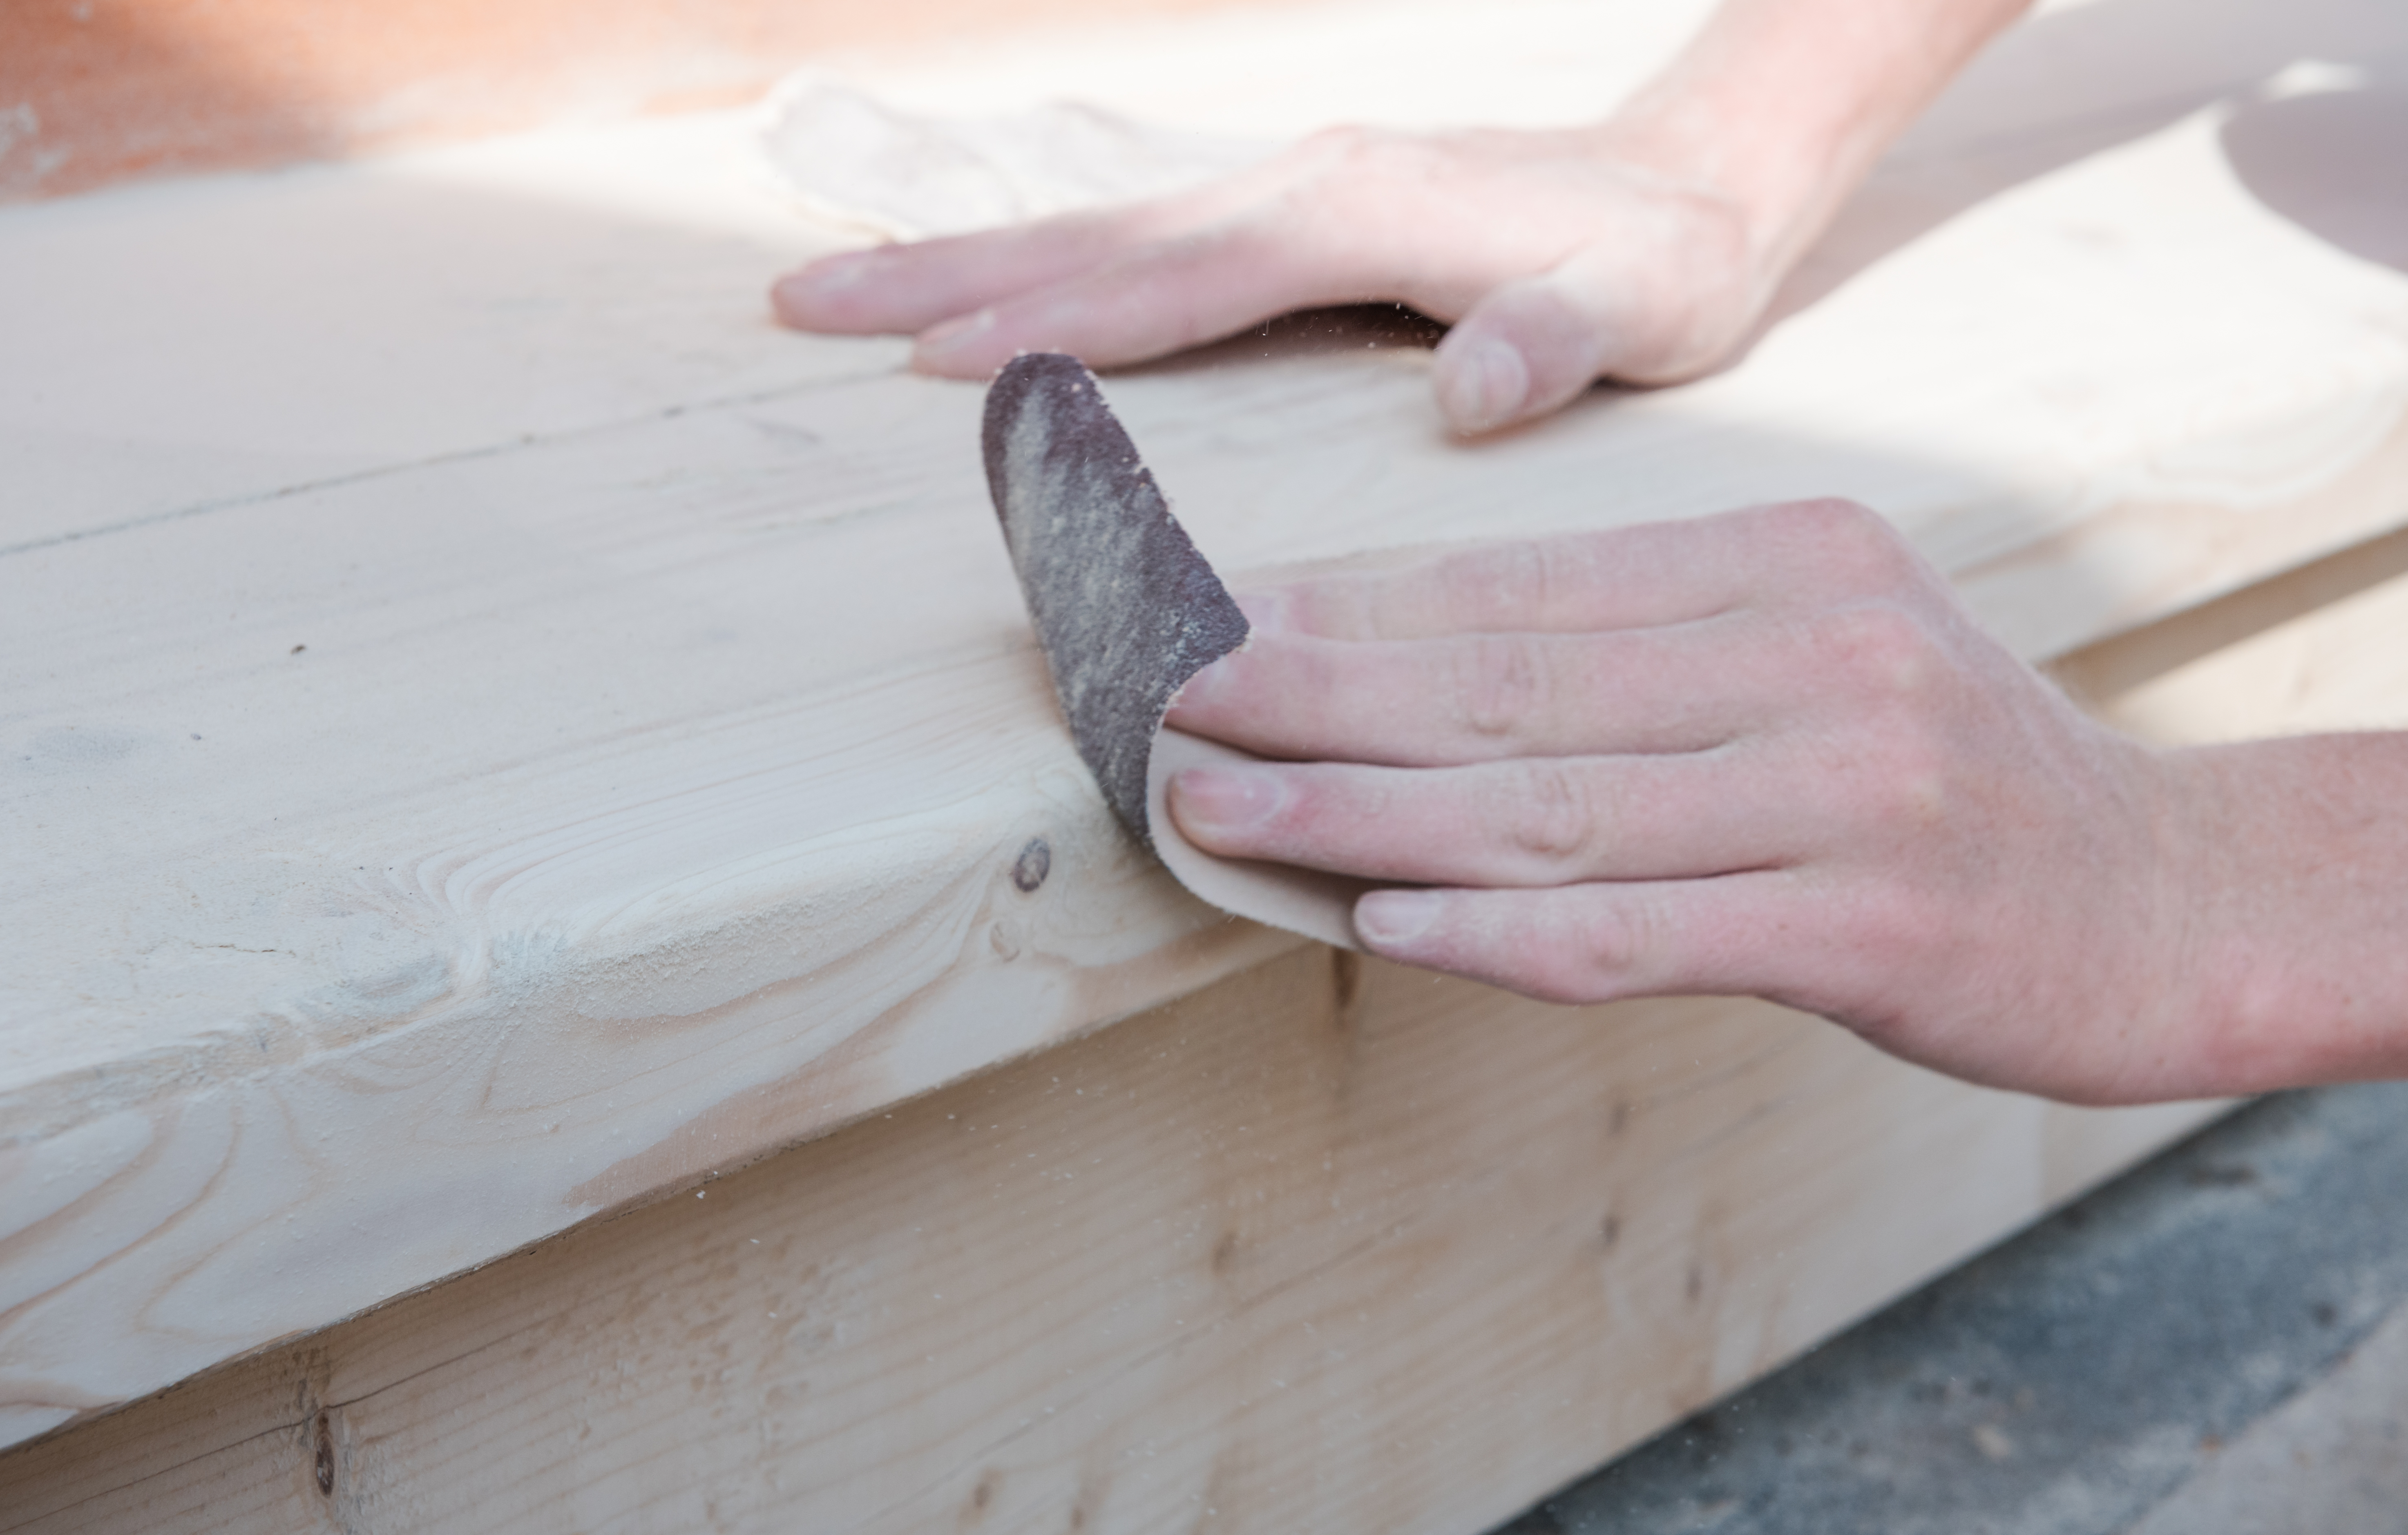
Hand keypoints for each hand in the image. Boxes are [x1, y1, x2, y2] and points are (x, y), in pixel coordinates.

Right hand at [773, 123, 1770, 433]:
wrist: (1696, 176)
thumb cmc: (1666, 262)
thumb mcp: (1648, 309)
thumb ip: (1560, 340)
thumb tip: (1479, 390)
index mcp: (1358, 213)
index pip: (1181, 280)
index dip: (1064, 323)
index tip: (944, 357)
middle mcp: (1302, 182)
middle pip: (1096, 235)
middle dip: (947, 271)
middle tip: (806, 303)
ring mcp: (1288, 185)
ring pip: (1098, 226)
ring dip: (965, 257)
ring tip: (841, 289)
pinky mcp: (1289, 206)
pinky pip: (1136, 235)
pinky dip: (1042, 260)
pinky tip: (980, 285)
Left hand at [1161, 500, 2226, 1102]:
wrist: (2168, 897)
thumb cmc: (1944, 779)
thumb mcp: (1818, 660)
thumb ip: (1642, 658)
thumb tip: (1413, 675)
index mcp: (1791, 561)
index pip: (1524, 587)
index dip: (1354, 611)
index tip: (1214, 621)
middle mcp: (1820, 652)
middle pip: (1511, 685)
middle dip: (1318, 696)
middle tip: (1167, 701)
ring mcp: (1849, 790)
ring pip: (1550, 809)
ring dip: (1361, 814)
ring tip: (1218, 806)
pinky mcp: (1874, 927)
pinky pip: (1645, 932)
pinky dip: (1502, 933)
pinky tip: (1380, 921)